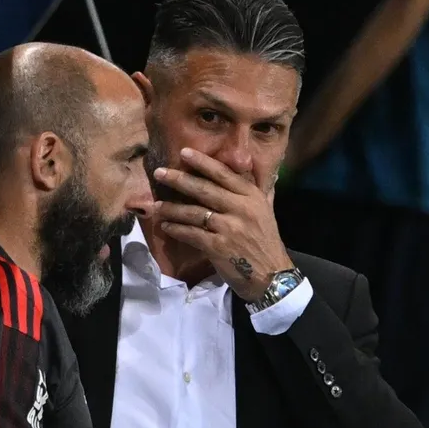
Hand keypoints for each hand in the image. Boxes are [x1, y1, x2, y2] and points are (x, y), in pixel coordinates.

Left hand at [153, 148, 292, 301]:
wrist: (271, 275)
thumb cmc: (265, 241)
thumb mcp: (264, 210)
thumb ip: (252, 191)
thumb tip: (243, 168)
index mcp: (252, 196)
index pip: (224, 174)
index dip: (203, 162)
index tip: (184, 152)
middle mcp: (241, 209)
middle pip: (204, 189)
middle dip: (179, 179)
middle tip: (159, 173)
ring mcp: (229, 228)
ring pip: (193, 212)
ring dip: (172, 208)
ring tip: (156, 206)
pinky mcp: (218, 247)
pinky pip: (191, 233)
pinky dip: (176, 229)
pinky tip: (166, 227)